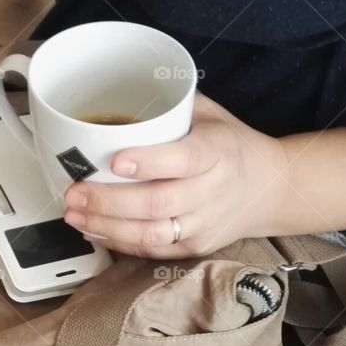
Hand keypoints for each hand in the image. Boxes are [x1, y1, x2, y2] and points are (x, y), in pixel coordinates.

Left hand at [62, 93, 290, 258]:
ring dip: (106, 226)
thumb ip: (170, 108)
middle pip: (156, 203)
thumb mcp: (210, 115)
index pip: (183, 159)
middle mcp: (213, 191)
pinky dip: (119, 242)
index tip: (114, 160)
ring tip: (75, 215)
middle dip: (108, 201)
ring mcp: (204, 224)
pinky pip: (152, 249)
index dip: (148, 162)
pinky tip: (94, 230)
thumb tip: (117, 97)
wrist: (270, 188)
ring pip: (150, 233)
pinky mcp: (195, 247)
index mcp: (218, 152)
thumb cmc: (231, 145)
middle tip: (74, 192)